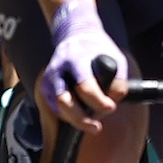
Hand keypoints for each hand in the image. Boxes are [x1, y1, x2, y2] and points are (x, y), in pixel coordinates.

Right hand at [40, 2, 127, 124]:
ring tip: (91, 124)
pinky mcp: (44, 87)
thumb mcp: (115, 58)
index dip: (99, 102)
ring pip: (57, 108)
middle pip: (64, 101)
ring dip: (74, 120)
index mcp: (76, 58)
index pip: (85, 86)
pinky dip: (67, 116)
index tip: (111, 107)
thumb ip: (118, 81)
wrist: (74, 35)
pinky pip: (54, 108)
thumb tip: (112, 103)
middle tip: (97, 128)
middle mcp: (57, 69)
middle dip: (81, 119)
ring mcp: (48, 78)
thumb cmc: (98, 50)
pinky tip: (80, 115)